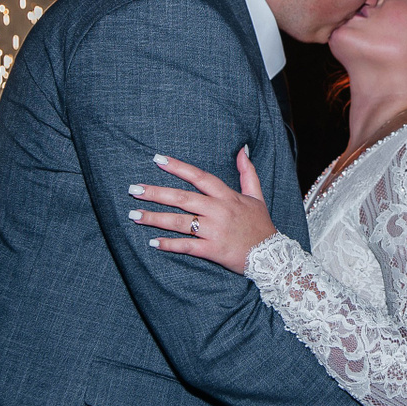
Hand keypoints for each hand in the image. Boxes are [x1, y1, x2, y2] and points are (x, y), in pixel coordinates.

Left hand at [128, 148, 278, 272]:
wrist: (272, 255)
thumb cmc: (261, 225)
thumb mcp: (257, 196)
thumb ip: (248, 173)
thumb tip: (242, 150)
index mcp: (227, 196)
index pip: (199, 177)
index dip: (178, 167)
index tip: (158, 160)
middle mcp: (218, 211)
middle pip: (183, 198)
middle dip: (156, 193)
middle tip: (134, 189)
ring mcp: (215, 231)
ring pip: (180, 222)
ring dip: (155, 218)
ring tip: (134, 214)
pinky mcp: (213, 250)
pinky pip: (187, 246)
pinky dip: (170, 244)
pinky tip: (153, 242)